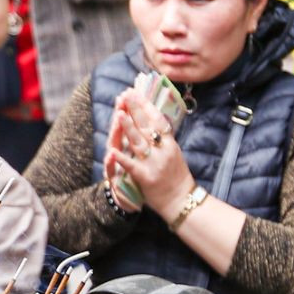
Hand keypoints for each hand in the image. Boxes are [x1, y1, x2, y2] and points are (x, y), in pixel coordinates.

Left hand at [107, 89, 190, 217]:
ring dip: (129, 128)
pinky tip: (112, 151)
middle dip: (136, 110)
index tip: (136, 92)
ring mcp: (155, 164)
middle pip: (147, 127)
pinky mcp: (146, 178)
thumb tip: (155, 117)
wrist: (181, 201)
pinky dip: (122, 157)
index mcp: (170, 144)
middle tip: (125, 95)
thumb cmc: (176, 176)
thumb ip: (164, 138)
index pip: (158, 120)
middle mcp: (163, 151)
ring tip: (119, 114)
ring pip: (139, 142)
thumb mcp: (173, 152)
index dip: (146, 106)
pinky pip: (132, 166)